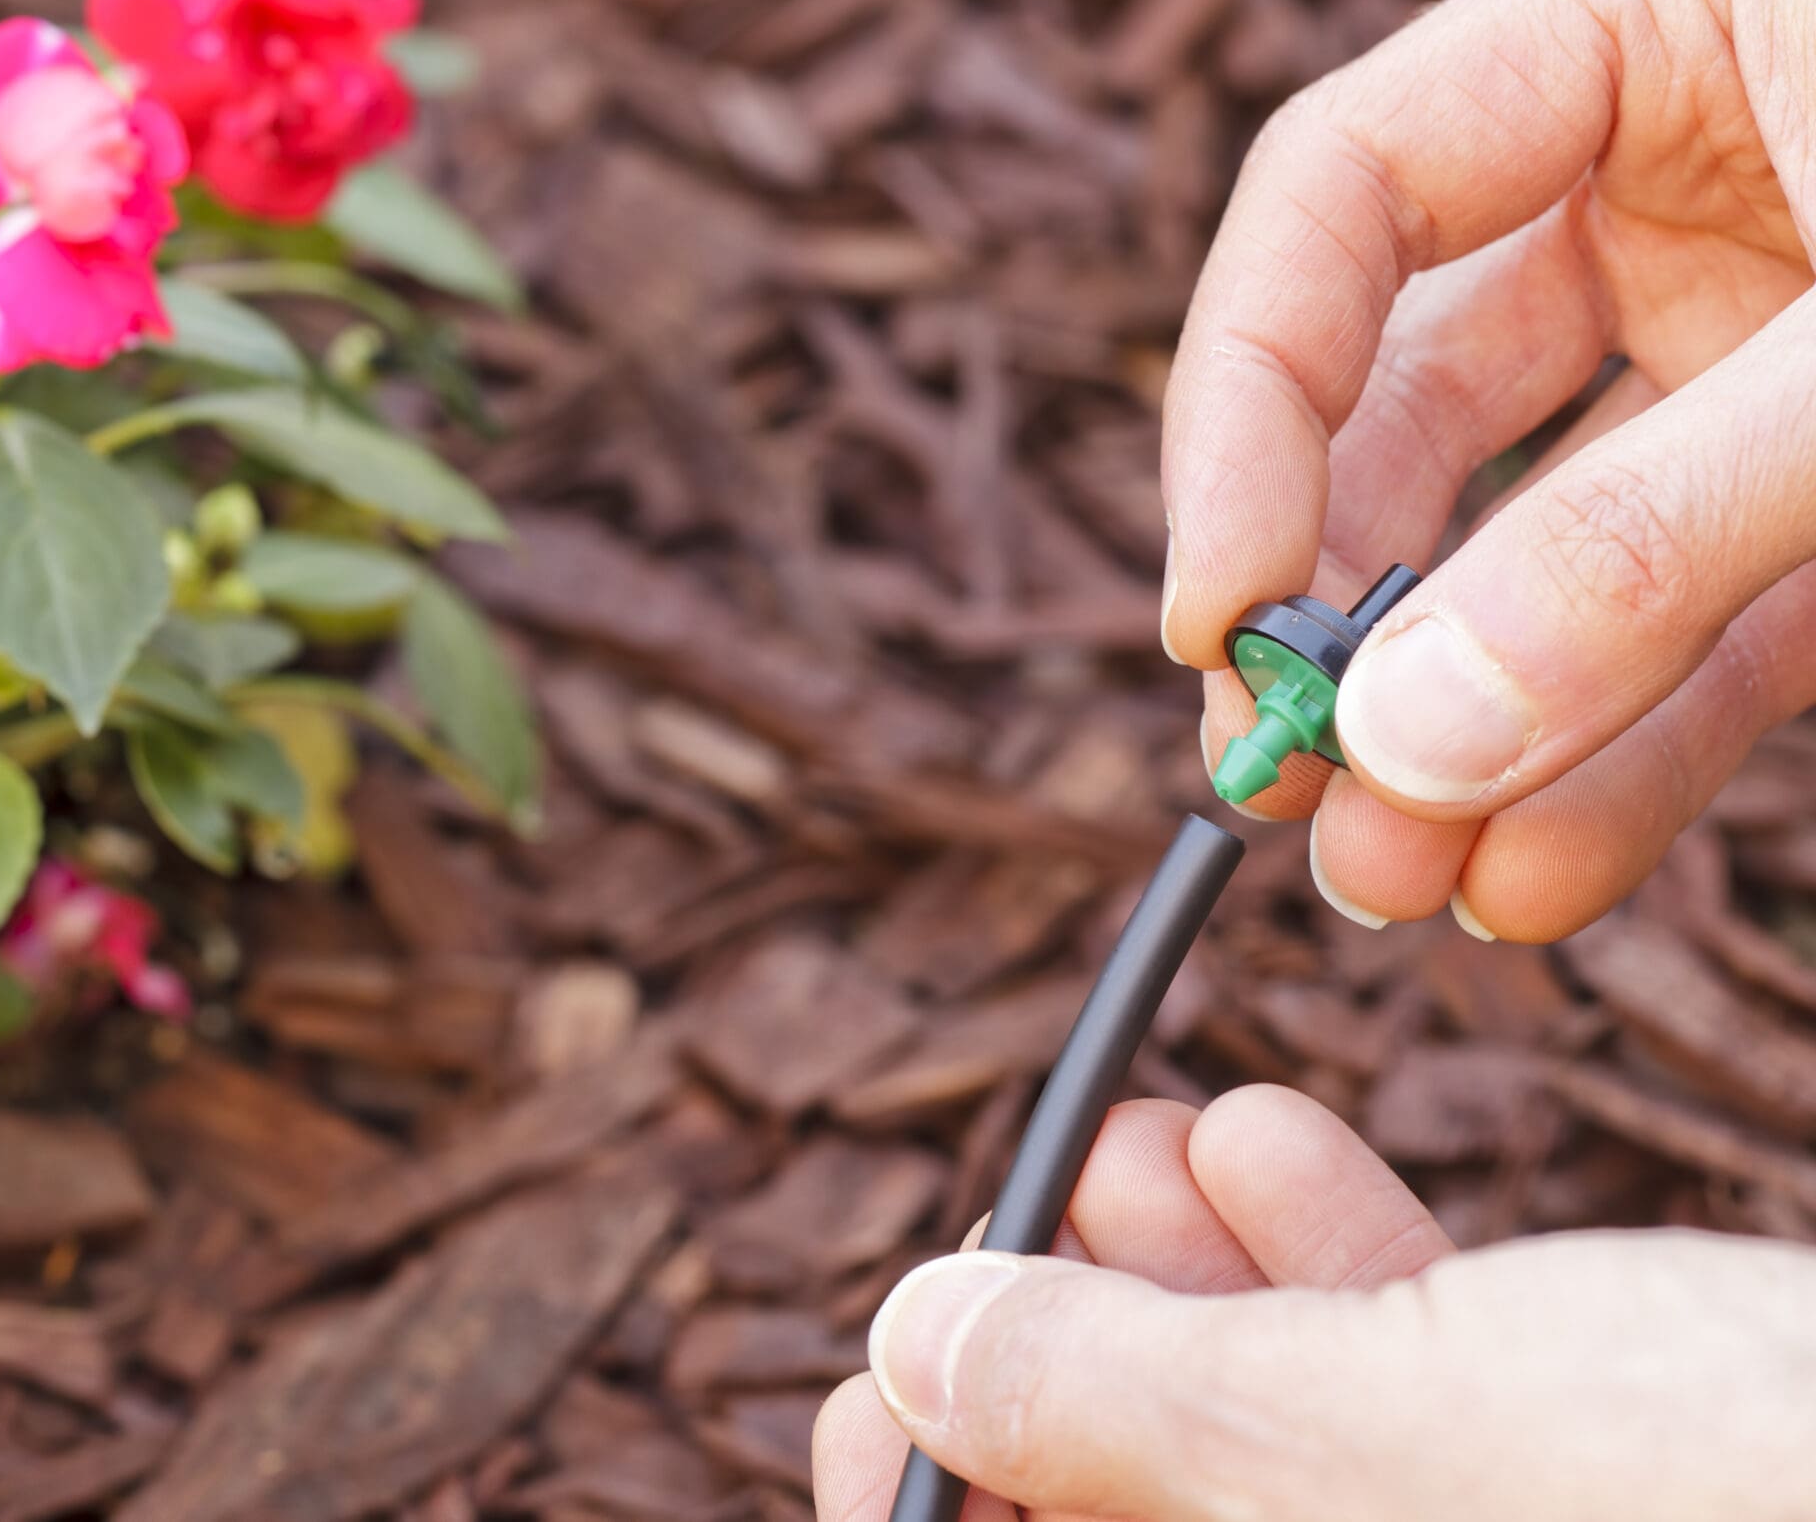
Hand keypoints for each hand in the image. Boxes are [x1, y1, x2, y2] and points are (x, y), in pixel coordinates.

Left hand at [813, 1085, 1815, 1521]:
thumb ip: (1126, 1414)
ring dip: (1194, 1290)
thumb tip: (912, 1352)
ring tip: (1157, 1137)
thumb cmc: (1752, 1498)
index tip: (891, 1378)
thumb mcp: (1383, 1452)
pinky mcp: (1598, 1503)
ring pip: (1278, 1460)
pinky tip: (1282, 1143)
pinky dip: (1340, 1289)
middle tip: (1047, 1205)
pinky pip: (1418, 1428)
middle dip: (1074, 1360)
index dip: (928, 1512)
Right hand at [1160, 0, 1815, 940]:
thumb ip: (1658, 537)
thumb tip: (1408, 744)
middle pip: (1414, 393)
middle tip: (1287, 781)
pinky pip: (1679, 628)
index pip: (1342, 195)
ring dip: (1462, 716)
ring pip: (1535, 540)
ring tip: (1391, 882)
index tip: (1219, 608)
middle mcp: (1680, 174)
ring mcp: (1758, 343)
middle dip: (1357, 606)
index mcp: (1667, 27)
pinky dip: (1611, 753)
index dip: (1249, 405)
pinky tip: (1537, 871)